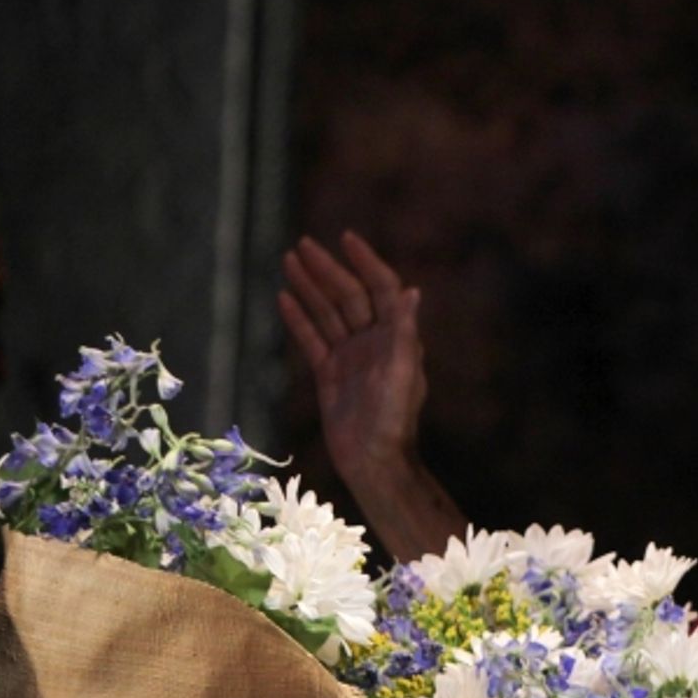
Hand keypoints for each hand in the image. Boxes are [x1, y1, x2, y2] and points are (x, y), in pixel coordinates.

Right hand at [279, 231, 463, 557]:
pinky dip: (299, 318)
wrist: (372, 459)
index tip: (347, 238)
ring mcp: (350, 356)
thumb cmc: (393, 418)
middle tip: (304, 244)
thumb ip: (405, 331)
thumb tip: (413, 290)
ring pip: (327, 313)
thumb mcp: (403, 371)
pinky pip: (312, 338)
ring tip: (289, 260)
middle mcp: (373, 341)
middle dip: (328, 270)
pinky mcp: (329, 374)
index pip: (381, 289)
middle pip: (349, 296)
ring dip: (310, 286)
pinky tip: (284, 297)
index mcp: (396, 337)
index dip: (367, 262)